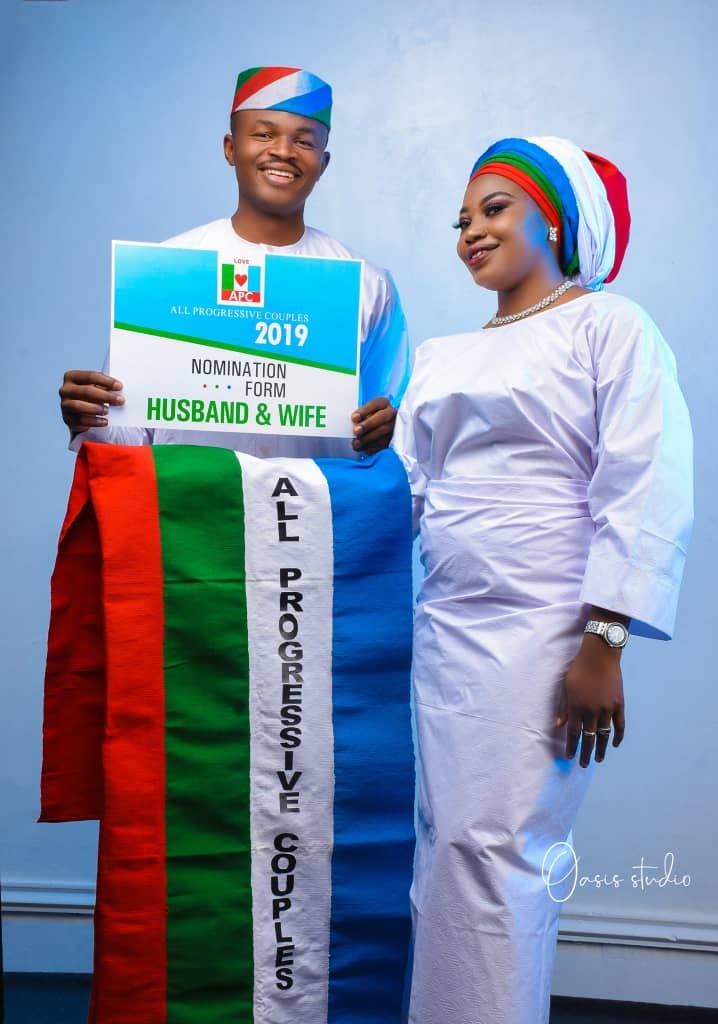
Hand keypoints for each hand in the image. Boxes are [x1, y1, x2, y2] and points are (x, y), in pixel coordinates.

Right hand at [60, 370, 123, 433]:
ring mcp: (64, 405)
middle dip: (105, 396)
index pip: (90, 376)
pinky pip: (79, 421)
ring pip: (78, 406)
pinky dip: (93, 422)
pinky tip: (104, 422)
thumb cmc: (92, 395)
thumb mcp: (96, 386)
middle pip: (86, 391)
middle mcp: (65, 390)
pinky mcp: (67, 419)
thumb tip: (119, 388)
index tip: (120, 387)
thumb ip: (105, 385)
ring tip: (108, 411)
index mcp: (72, 376)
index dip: (106, 381)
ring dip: (96, 408)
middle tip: (120, 400)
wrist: (81, 412)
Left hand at [351, 397, 396, 453]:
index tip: (354, 418)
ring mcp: (394, 426)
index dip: (364, 411)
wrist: (380, 428)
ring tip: (356, 443)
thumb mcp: (365, 412)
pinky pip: (383, 444)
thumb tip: (354, 421)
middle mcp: (391, 413)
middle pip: (382, 418)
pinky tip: (362, 449)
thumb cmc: (369, 418)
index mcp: (383, 403)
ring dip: (368, 439)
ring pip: (383, 432)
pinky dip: (372, 447)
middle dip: (367, 425)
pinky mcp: (393, 439)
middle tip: (356, 431)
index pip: (376, 404)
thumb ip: (360, 415)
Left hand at [556, 635, 624, 766]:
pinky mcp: (619, 705)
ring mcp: (607, 709)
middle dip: (585, 753)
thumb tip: (559, 726)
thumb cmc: (579, 669)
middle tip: (583, 764)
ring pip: (604, 735)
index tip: (570, 756)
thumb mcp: (566, 686)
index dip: (572, 746)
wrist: (600, 656)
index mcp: (576, 707)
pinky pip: (619, 725)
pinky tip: (614, 745)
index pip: (573, 732)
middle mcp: (591, 711)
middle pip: (589, 738)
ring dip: (602, 749)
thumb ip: (563, 707)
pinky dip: (618, 736)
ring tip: (599, 759)